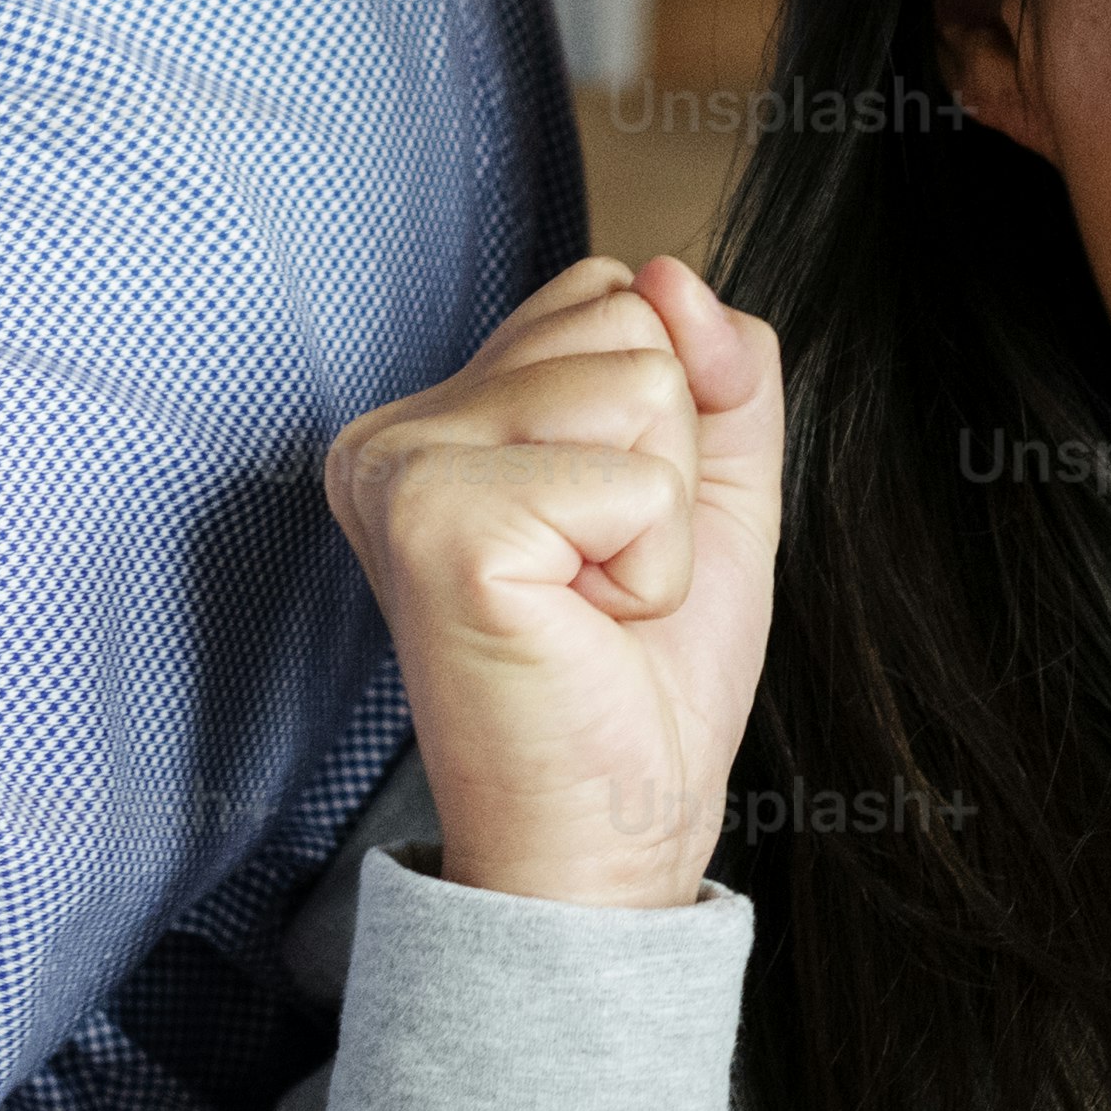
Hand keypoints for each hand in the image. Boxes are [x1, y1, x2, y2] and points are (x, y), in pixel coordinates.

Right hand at [319, 255, 784, 912]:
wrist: (606, 836)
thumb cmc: (640, 679)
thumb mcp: (713, 491)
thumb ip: (718, 367)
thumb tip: (676, 274)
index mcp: (433, 414)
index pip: (608, 292)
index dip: (660, 419)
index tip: (598, 534)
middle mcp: (392, 432)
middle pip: (627, 321)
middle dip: (666, 461)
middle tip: (597, 579)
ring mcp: (402, 472)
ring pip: (642, 383)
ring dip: (663, 517)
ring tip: (588, 601)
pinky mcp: (441, 527)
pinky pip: (638, 480)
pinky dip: (653, 564)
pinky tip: (582, 623)